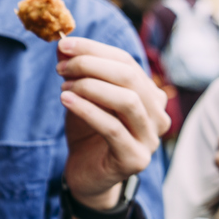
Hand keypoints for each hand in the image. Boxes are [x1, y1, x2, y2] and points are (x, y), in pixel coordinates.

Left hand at [57, 37, 170, 204]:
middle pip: (128, 77)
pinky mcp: (135, 159)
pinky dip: (87, 110)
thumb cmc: (86, 132)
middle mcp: (157, 115)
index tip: (64, 44)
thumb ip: (76, 72)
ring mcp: (150, 139)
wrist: (85, 174)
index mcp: (149, 95)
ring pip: (126, 100)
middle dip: (91, 65)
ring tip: (63, 86)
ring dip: (90, 87)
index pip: (126, 62)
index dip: (95, 50)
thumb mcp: (81, 97)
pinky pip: (112, 128)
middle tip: (61, 67)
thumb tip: (62, 46)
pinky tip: (65, 100)